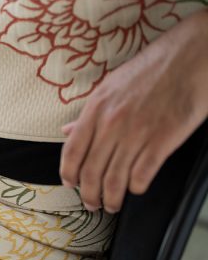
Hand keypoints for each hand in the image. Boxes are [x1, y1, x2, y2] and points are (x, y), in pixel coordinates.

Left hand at [60, 9, 207, 212]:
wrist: (192, 54)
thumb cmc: (152, 67)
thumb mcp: (111, 85)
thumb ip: (89, 113)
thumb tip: (67, 131)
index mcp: (96, 109)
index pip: (72, 152)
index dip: (69, 175)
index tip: (71, 185)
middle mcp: (112, 123)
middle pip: (91, 172)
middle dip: (89, 195)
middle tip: (93, 205)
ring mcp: (137, 133)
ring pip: (115, 179)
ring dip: (111, 198)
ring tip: (112, 205)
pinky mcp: (163, 139)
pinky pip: (142, 175)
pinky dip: (136, 188)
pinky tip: (136, 189)